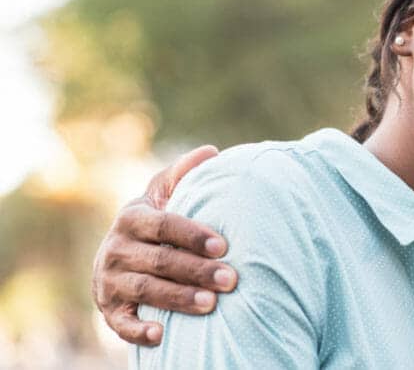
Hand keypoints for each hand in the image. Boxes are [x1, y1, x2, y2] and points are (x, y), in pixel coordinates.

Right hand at [92, 145, 237, 345]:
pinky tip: (163, 334)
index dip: (193, 235)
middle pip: (160, 261)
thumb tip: (211, 152)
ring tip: (212, 304)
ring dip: (179, 299)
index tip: (223, 245)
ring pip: (146, 291)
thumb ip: (183, 174)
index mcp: (132, 217)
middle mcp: (116, 248)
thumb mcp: (162, 194)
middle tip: (231, 279)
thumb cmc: (154, 221)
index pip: (164, 225)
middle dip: (197, 271)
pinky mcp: (109, 310)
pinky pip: (121, 323)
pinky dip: (139, 330)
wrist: (118, 255)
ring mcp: (110, 281)